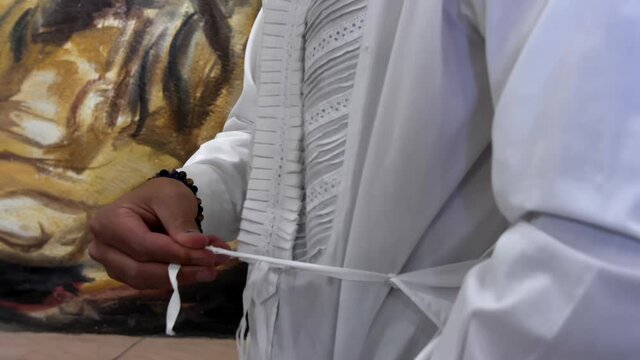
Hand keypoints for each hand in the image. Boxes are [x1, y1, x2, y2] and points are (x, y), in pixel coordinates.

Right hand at [88, 177, 229, 289]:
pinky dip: (175, 279)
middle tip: (212, 267)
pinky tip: (198, 271)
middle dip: (180, 271)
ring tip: (210, 269)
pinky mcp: (125, 274)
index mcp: (109, 222)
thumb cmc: (161, 195)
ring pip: (146, 281)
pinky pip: (150, 283)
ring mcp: (111, 263)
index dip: (177, 254)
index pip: (144, 246)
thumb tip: (197, 246)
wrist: (156, 200)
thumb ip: (182, 224)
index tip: (208, 254)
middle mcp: (103, 246)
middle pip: (141, 269)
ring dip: (180, 278)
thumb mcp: (173, 200)